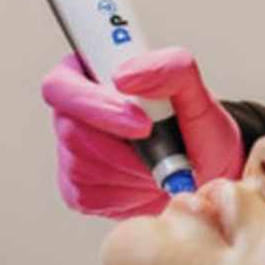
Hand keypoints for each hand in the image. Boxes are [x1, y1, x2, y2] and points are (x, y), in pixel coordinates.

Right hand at [41, 47, 243, 217]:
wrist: (202, 167)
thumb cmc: (194, 125)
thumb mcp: (195, 89)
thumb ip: (170, 68)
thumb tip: (125, 77)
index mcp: (88, 72)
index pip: (62, 85)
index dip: (96, 106)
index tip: (143, 124)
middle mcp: (71, 112)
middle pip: (71, 132)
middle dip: (123, 148)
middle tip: (163, 152)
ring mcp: (69, 152)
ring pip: (81, 166)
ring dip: (130, 170)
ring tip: (158, 162)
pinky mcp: (75, 189)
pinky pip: (89, 196)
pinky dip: (126, 194)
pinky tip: (144, 180)